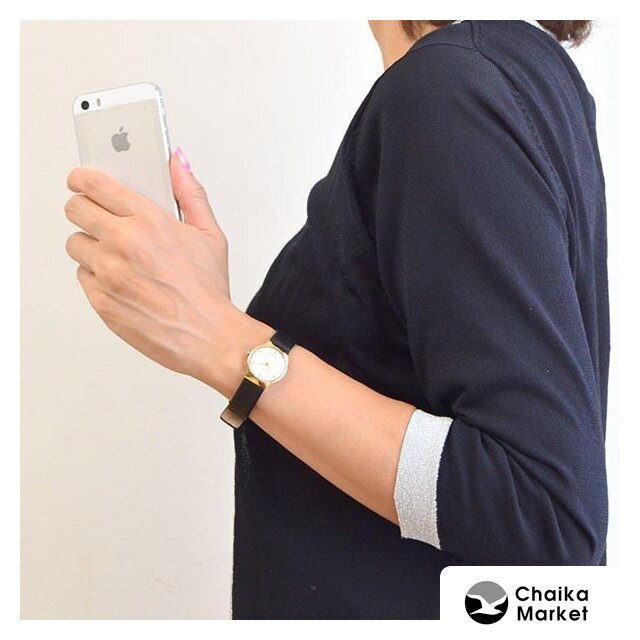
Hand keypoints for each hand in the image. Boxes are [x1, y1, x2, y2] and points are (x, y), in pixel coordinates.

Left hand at [64, 148, 242, 382]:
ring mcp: (107, 273)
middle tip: (97, 216)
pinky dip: (96, 275)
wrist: (207, 336)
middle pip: (75, 209)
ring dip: (90, 245)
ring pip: (75, 244)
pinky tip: (121, 279)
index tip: (80, 179)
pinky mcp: (99, 299)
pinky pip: (82, 276)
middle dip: (84, 208)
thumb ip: (190, 192)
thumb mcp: (209, 234)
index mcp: (148, 222)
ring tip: (116, 254)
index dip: (82, 177)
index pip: (95, 184)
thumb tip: (178, 162)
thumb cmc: (208, 290)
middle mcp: (123, 244)